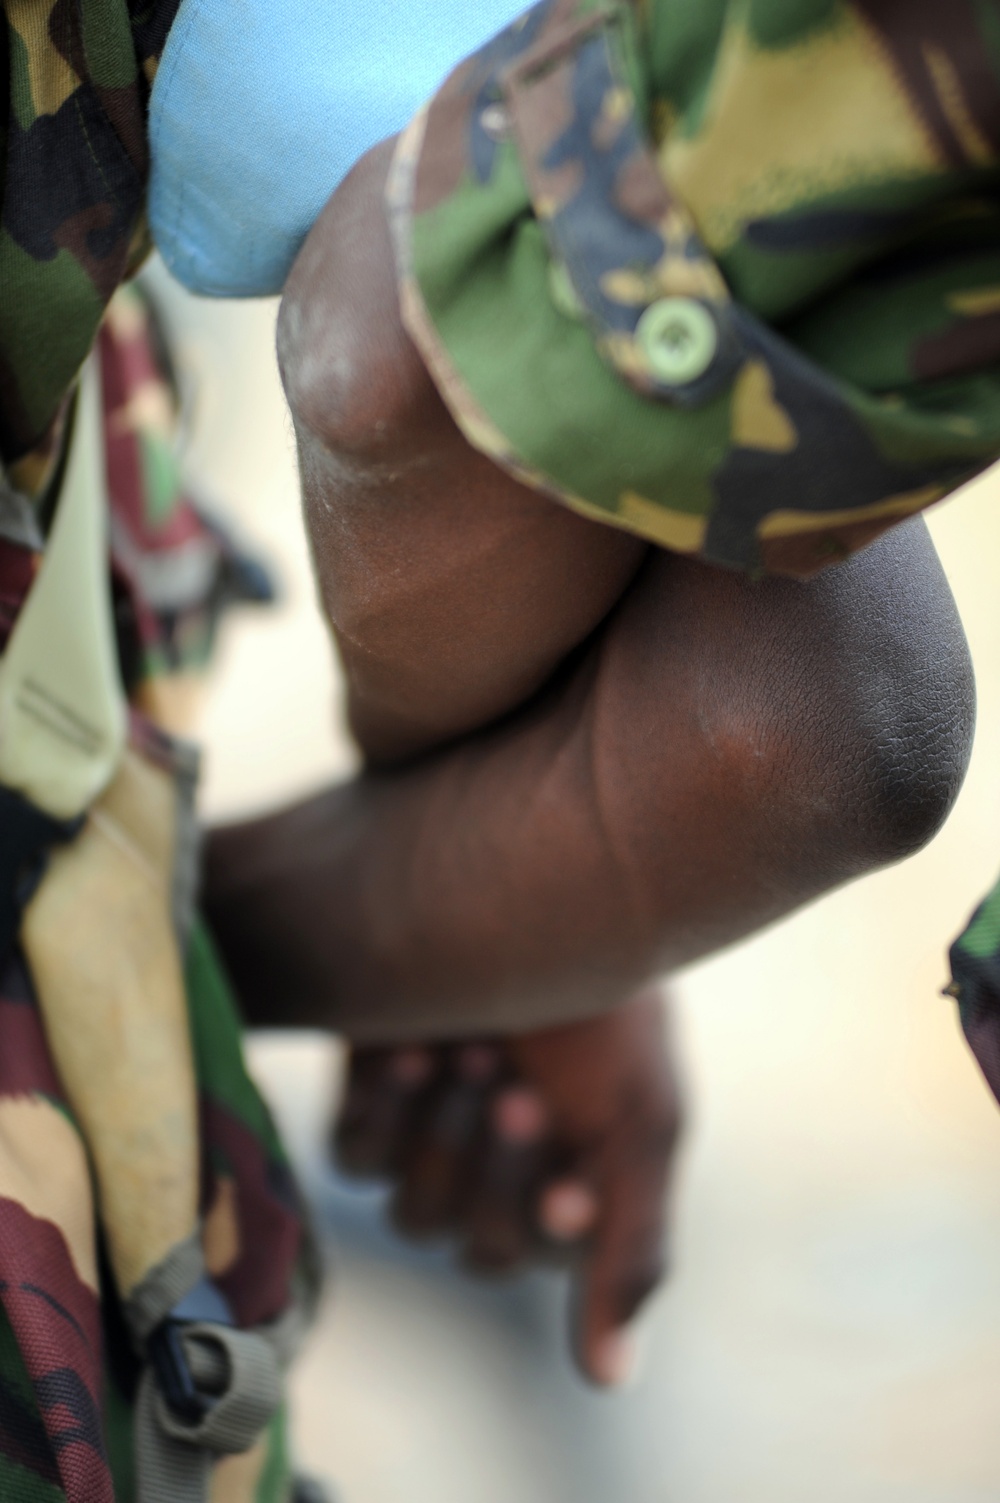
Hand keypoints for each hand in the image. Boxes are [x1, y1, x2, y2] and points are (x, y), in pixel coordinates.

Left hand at [334, 987, 682, 1385]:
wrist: (534, 883)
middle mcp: (494, 1166)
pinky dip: (387, 1109)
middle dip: (494, 1170)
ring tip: (475, 1051)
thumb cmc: (610, 1000)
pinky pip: (354, 1155)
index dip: (542, 1216)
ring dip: (443, 1136)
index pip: (534, 1253)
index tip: (568, 1168)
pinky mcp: (370, 1092)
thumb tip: (608, 1382)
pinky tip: (413, 1048)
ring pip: (409, 1208)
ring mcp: (427, 1130)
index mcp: (568, 1178)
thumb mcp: (643, 1120)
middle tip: (515, 1090)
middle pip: (466, 1241)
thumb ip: (633, 1252)